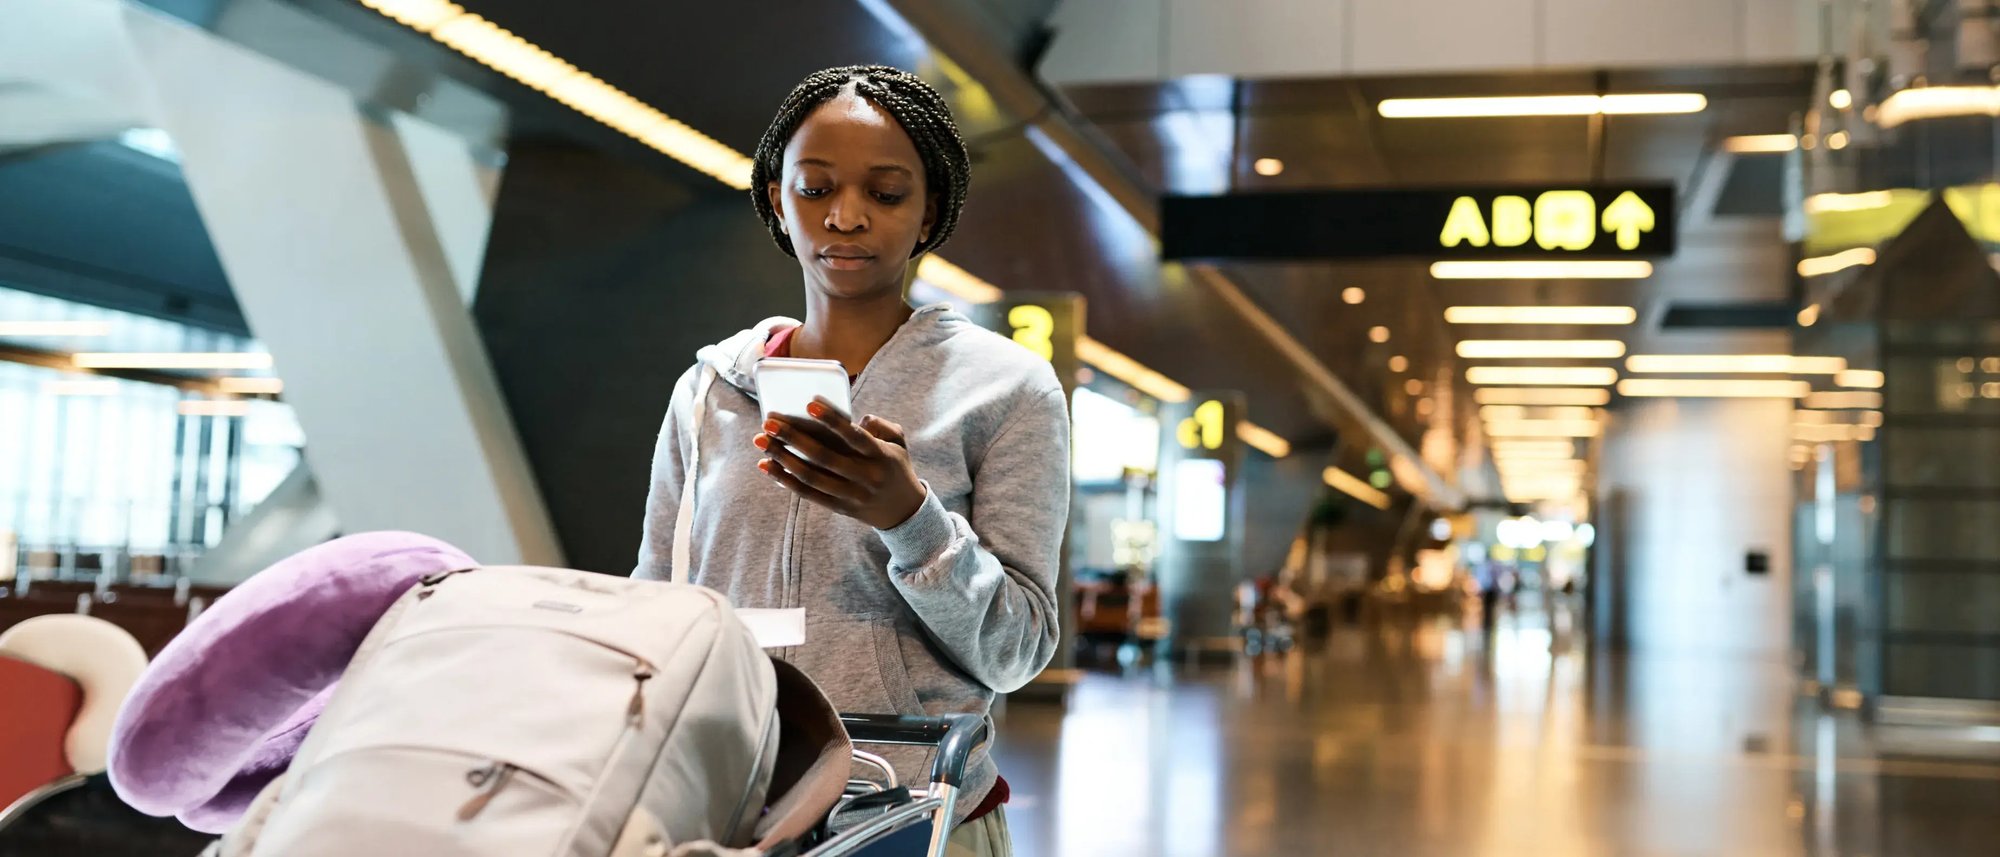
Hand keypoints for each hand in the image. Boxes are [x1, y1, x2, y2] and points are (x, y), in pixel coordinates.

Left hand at [754, 398, 926, 529]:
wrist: (905, 512)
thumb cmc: (895, 467)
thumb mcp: (899, 442)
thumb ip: (881, 425)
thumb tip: (857, 418)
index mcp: (880, 455)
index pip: (853, 436)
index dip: (832, 420)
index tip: (809, 403)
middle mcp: (865, 476)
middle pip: (824, 456)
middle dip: (794, 437)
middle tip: (769, 421)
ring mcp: (851, 495)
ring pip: (811, 477)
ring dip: (782, 458)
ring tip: (761, 440)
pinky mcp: (839, 507)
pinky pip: (808, 494)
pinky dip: (784, 480)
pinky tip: (766, 465)